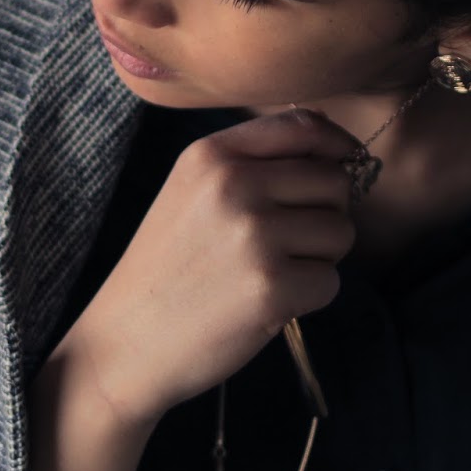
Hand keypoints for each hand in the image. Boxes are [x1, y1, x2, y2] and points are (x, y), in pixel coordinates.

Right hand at [74, 108, 360, 421]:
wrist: (125, 342)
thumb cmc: (166, 269)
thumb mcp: (190, 192)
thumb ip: (251, 162)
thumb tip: (332, 144)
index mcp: (212, 156)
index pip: (303, 128)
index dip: (337, 146)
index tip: (345, 163)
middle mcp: (235, 186)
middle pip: (334, 183)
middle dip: (325, 214)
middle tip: (286, 244)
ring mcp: (255, 236)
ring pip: (341, 232)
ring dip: (319, 258)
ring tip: (270, 273)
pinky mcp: (273, 287)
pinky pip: (330, 281)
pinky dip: (308, 297)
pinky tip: (266, 304)